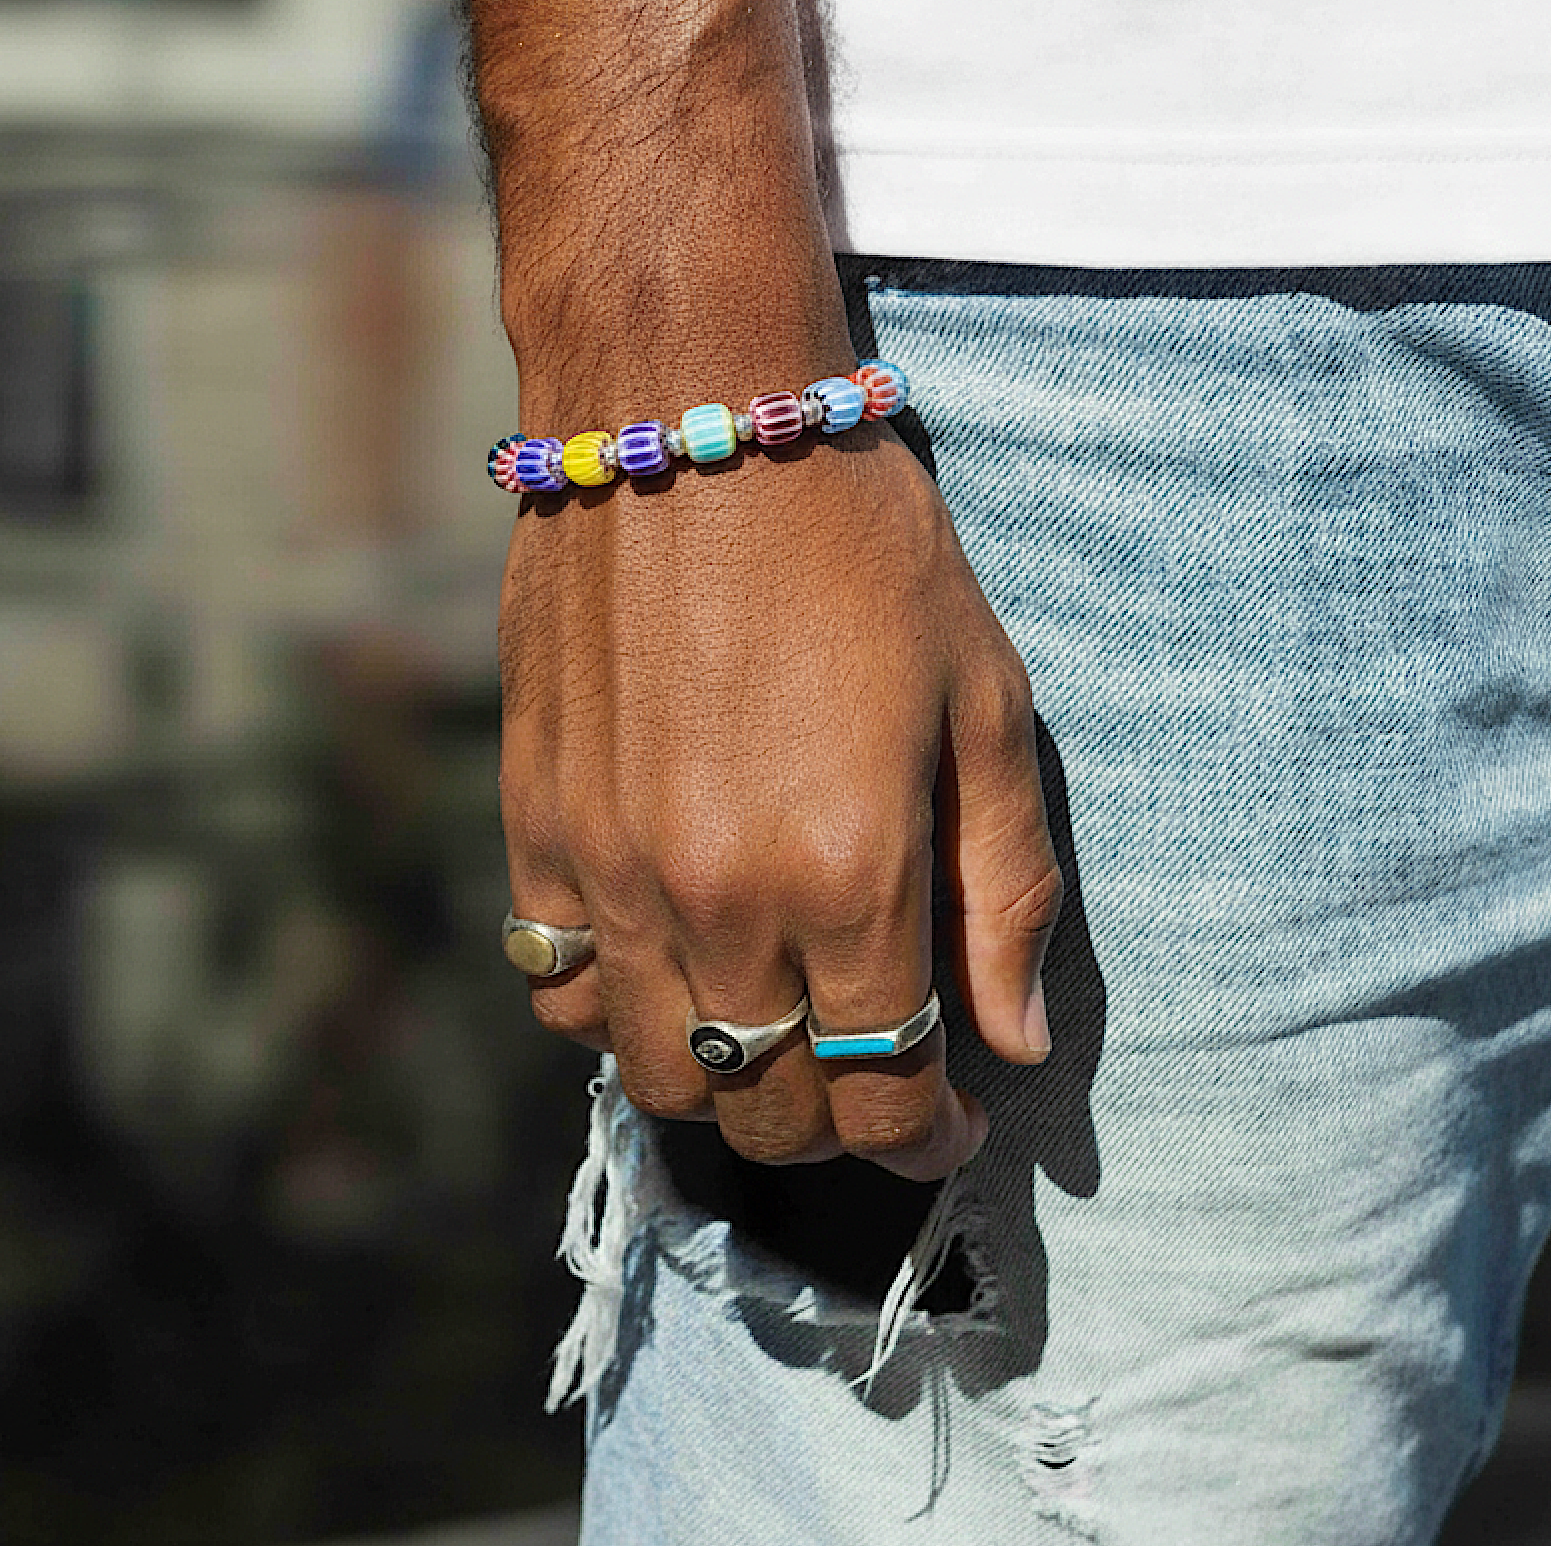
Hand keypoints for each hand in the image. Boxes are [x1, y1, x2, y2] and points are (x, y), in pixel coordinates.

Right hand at [498, 419, 1060, 1181]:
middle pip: (770, 1108)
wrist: (686, 414)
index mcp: (849, 872)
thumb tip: (1016, 1046)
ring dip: (731, 1082)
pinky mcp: (534, 825)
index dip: (928, 1136)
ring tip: (776, 1025)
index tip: (954, 1116)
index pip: (885, 1096)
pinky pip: (557, 985)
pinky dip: (621, 1009)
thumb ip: (1003, 889)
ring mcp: (608, 870)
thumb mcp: (982, 701)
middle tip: (877, 1074)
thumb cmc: (864, 544)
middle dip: (840, 1124)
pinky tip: (673, 956)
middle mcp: (716, 897)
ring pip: (658, 1072)